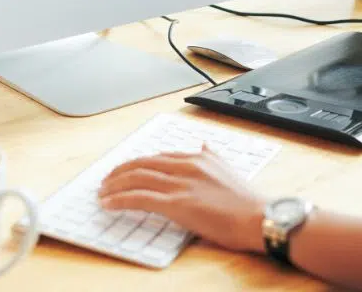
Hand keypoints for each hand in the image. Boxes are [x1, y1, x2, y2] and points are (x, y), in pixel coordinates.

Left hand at [98, 146, 265, 252]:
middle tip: (107, 179)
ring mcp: (180, 184)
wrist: (258, 216)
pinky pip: (140, 198)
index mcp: (197, 158)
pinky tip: (109, 203)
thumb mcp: (228, 168)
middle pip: (143, 163)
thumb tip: (204, 145)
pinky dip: (121, 199)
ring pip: (137, 178)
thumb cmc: (247, 201)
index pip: (159, 156)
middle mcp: (186, 166)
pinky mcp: (177, 204)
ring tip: (103, 191)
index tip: (127, 170)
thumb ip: (213, 156)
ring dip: (115, 184)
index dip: (138, 163)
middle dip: (121, 171)